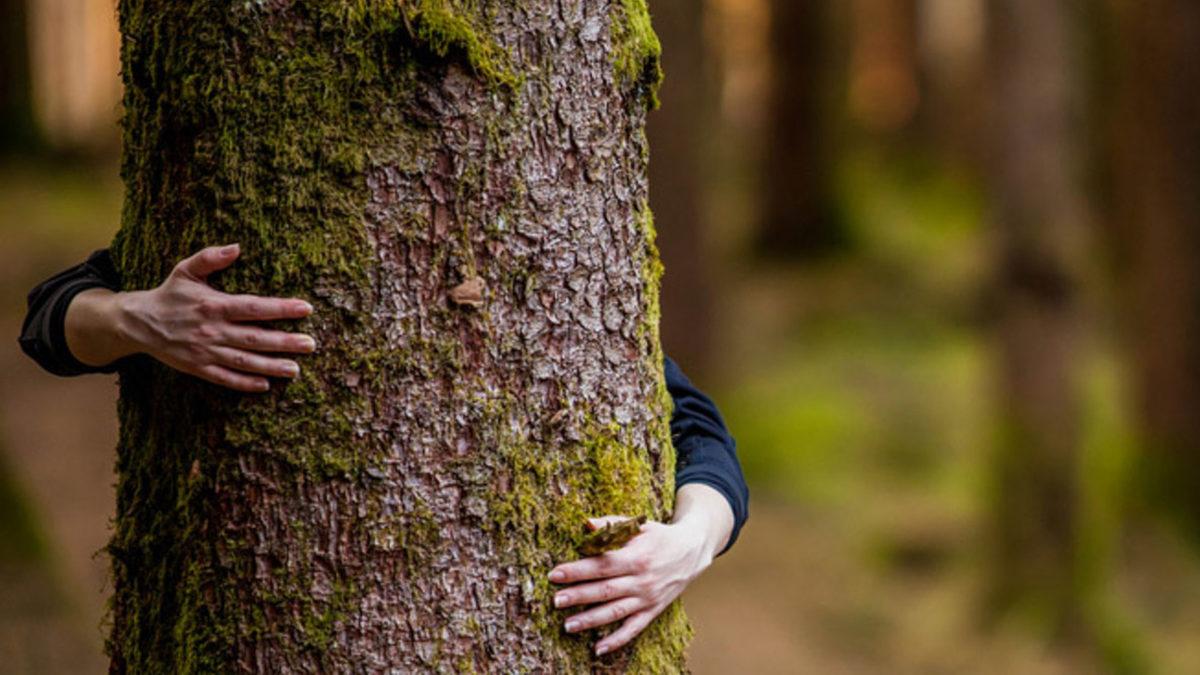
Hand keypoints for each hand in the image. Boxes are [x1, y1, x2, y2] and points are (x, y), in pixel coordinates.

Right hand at [110, 243, 315, 391]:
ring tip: (296, 369)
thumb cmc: (169, 294)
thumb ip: (210, 257)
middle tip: (310, 344)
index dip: (281, 308)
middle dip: (285, 342)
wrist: (137, 322)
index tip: (306, 309)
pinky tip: (265, 385)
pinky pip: (224, 378)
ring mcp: (205, 351)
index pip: (254, 307)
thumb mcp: (186, 270)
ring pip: (244, 361)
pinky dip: (244, 383)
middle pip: (255, 337)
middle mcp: (212, 330)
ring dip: (271, 366)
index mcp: (213, 305)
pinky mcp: (197, 368)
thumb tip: (237, 247)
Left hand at [548, 514, 713, 655]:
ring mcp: (648, 598)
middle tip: (555, 600)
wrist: (693, 551)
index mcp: (636, 557)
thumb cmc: (660, 536)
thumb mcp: (639, 525)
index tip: (555, 574)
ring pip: (615, 612)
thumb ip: (612, 524)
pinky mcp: (653, 610)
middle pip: (605, 590)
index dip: (577, 570)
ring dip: (591, 620)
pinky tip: (598, 648)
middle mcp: (642, 580)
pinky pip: (633, 628)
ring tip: (567, 625)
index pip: (602, 565)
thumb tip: (585, 524)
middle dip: (578, 596)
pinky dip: (616, 640)